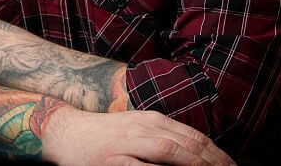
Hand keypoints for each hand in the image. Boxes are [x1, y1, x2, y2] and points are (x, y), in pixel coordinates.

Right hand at [43, 107, 235, 165]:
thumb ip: (162, 138)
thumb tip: (195, 154)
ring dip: (196, 164)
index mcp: (151, 120)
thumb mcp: (136, 130)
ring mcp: (127, 144)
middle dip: (214, 161)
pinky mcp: (113, 161)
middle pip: (187, 144)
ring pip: (169, 152)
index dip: (216, 153)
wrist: (64, 131)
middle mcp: (142, 128)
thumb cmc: (103, 136)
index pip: (193, 137)